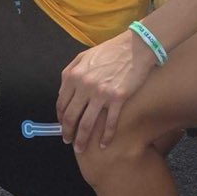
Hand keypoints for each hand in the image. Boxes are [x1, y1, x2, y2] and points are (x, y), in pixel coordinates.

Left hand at [57, 28, 158, 151]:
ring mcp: (101, 93)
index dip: (60, 118)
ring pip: (86, 124)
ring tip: (81, 148)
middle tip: (68, 141)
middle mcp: (85, 85)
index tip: (63, 126)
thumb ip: (70, 72)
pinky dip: (106, 137)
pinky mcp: (118, 98)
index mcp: (74, 75)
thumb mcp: (84, 56)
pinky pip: (109, 123)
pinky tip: (104, 144)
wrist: (136, 47)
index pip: (61, 103)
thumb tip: (62, 93)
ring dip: (82, 140)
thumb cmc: (110, 51)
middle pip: (71, 117)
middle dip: (68, 133)